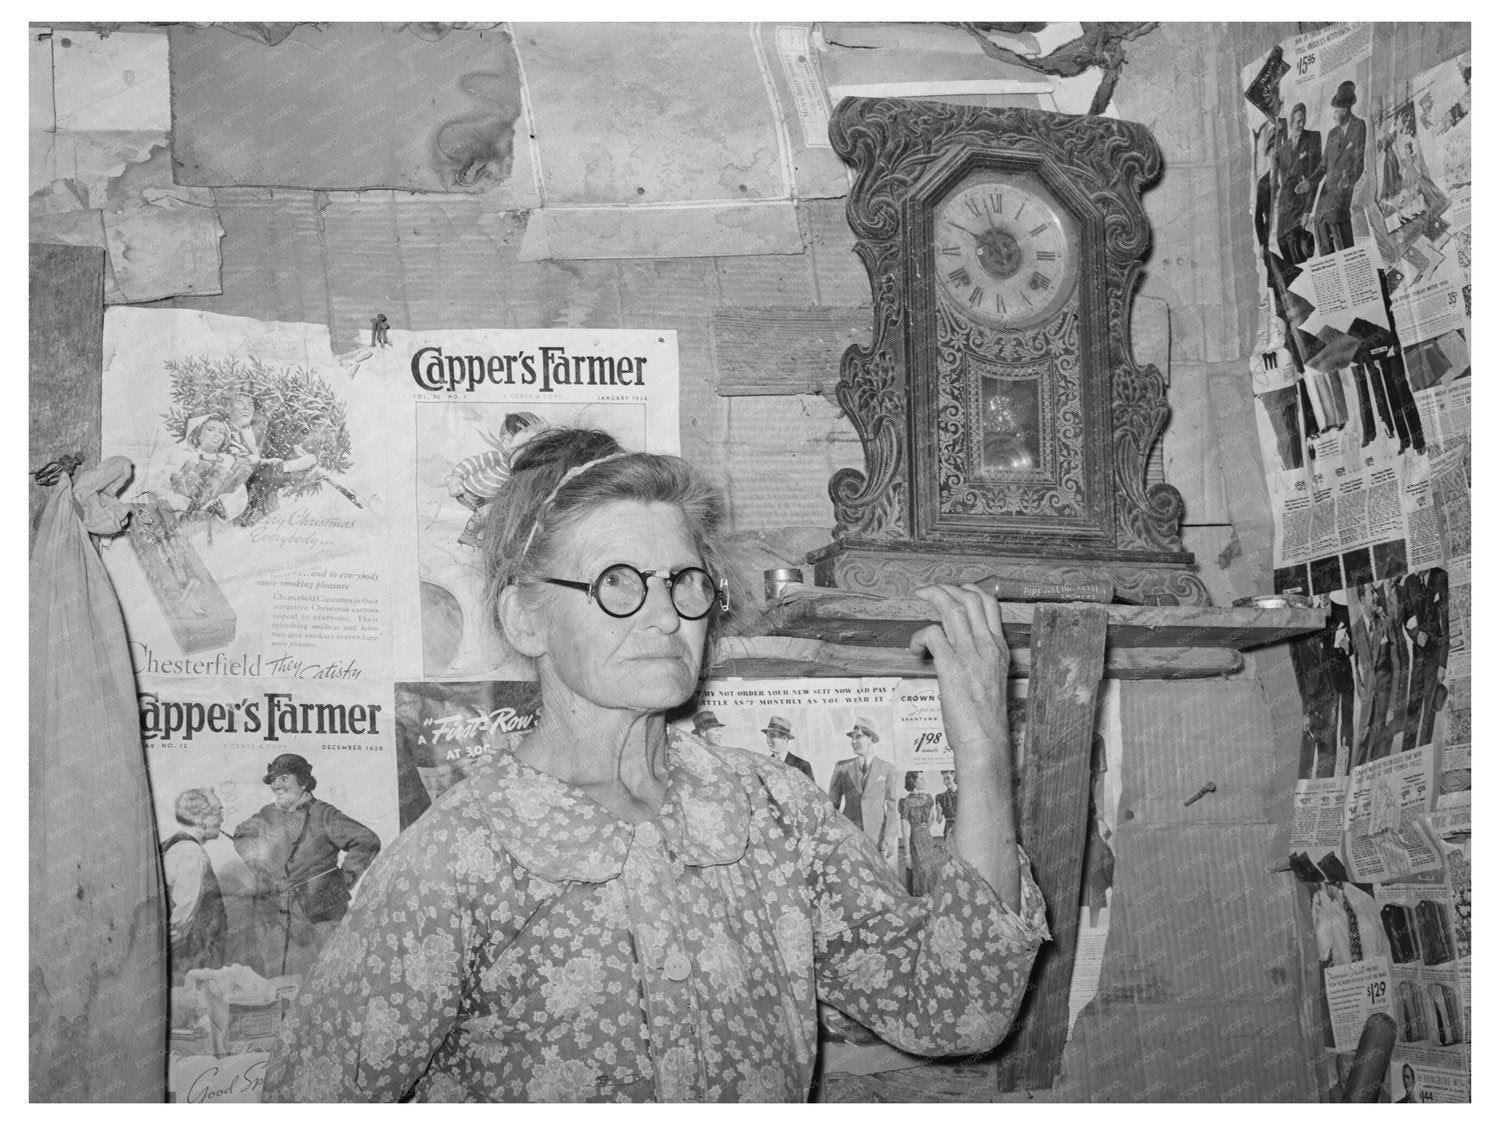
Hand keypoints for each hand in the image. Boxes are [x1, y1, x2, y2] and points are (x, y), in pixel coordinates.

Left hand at [908, 583, 1008, 763]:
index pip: (989, 605)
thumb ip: (979, 658)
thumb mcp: (992, 679)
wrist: (985, 740)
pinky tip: (915, 649)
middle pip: (968, 599)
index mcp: (999, 648)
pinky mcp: (951, 666)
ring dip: (932, 598)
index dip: (969, 590)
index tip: (953, 590)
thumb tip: (955, 647)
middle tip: (928, 592)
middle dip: (945, 588)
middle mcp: (986, 646)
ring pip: (951, 609)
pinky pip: (931, 634)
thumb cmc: (985, 717)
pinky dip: (919, 636)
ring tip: (919, 599)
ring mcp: (969, 654)